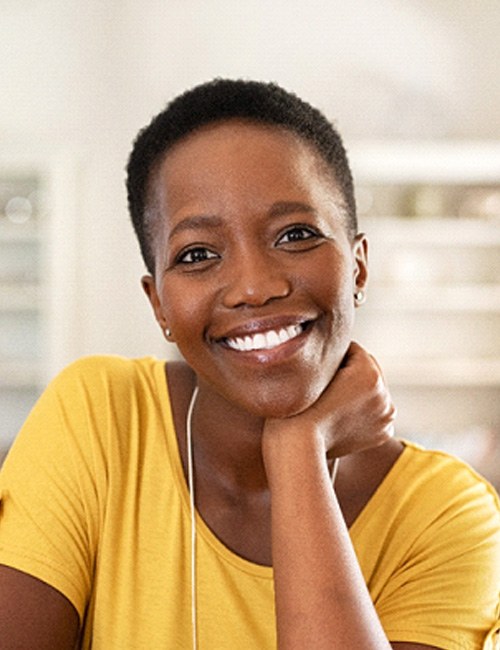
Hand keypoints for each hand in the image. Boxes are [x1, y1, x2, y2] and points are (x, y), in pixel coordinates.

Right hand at [264, 342, 395, 458]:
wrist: (298, 446)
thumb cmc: (297, 407)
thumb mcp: (312, 369)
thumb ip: (330, 355)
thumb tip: (335, 347)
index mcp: (369, 373)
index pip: (354, 350)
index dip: (334, 356)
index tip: (320, 367)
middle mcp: (384, 394)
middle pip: (368, 370)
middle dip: (351, 373)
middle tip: (327, 384)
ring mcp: (385, 415)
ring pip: (372, 391)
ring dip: (358, 392)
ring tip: (334, 401)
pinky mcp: (383, 433)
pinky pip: (374, 411)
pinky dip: (362, 412)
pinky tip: (343, 415)